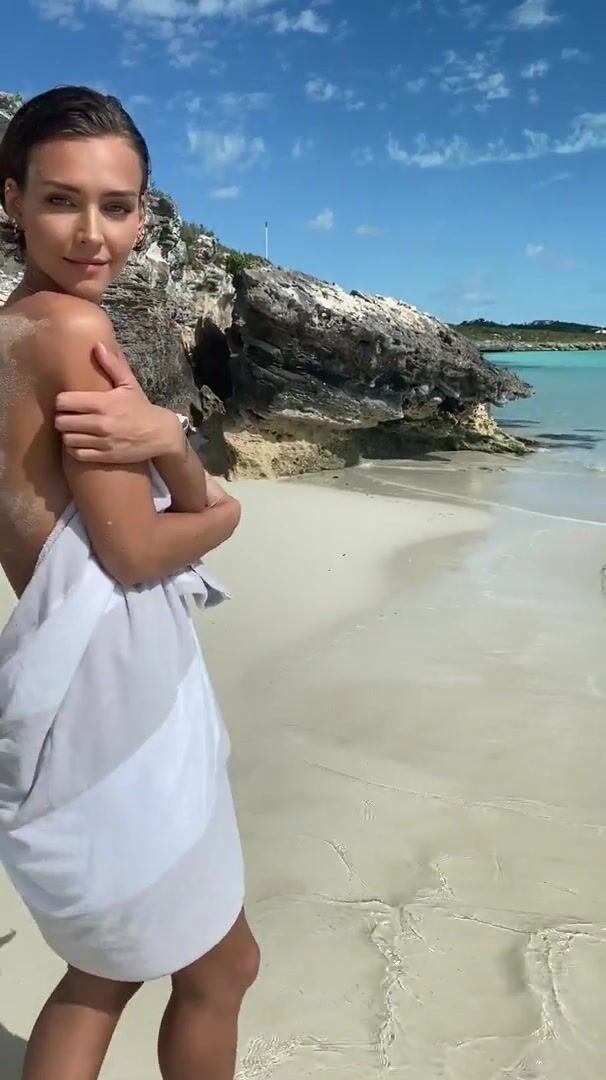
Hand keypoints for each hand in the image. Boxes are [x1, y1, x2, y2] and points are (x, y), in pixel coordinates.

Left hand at [56, 342, 180, 463]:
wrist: (160, 434)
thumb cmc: (141, 408)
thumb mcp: (129, 384)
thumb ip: (112, 365)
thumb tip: (97, 345)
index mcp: (103, 403)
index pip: (64, 402)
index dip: (62, 401)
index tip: (67, 402)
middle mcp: (100, 423)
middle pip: (61, 422)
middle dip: (62, 418)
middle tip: (68, 416)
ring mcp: (102, 441)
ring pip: (67, 439)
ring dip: (67, 434)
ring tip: (73, 430)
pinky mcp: (105, 456)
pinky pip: (77, 454)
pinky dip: (74, 449)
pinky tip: (80, 442)